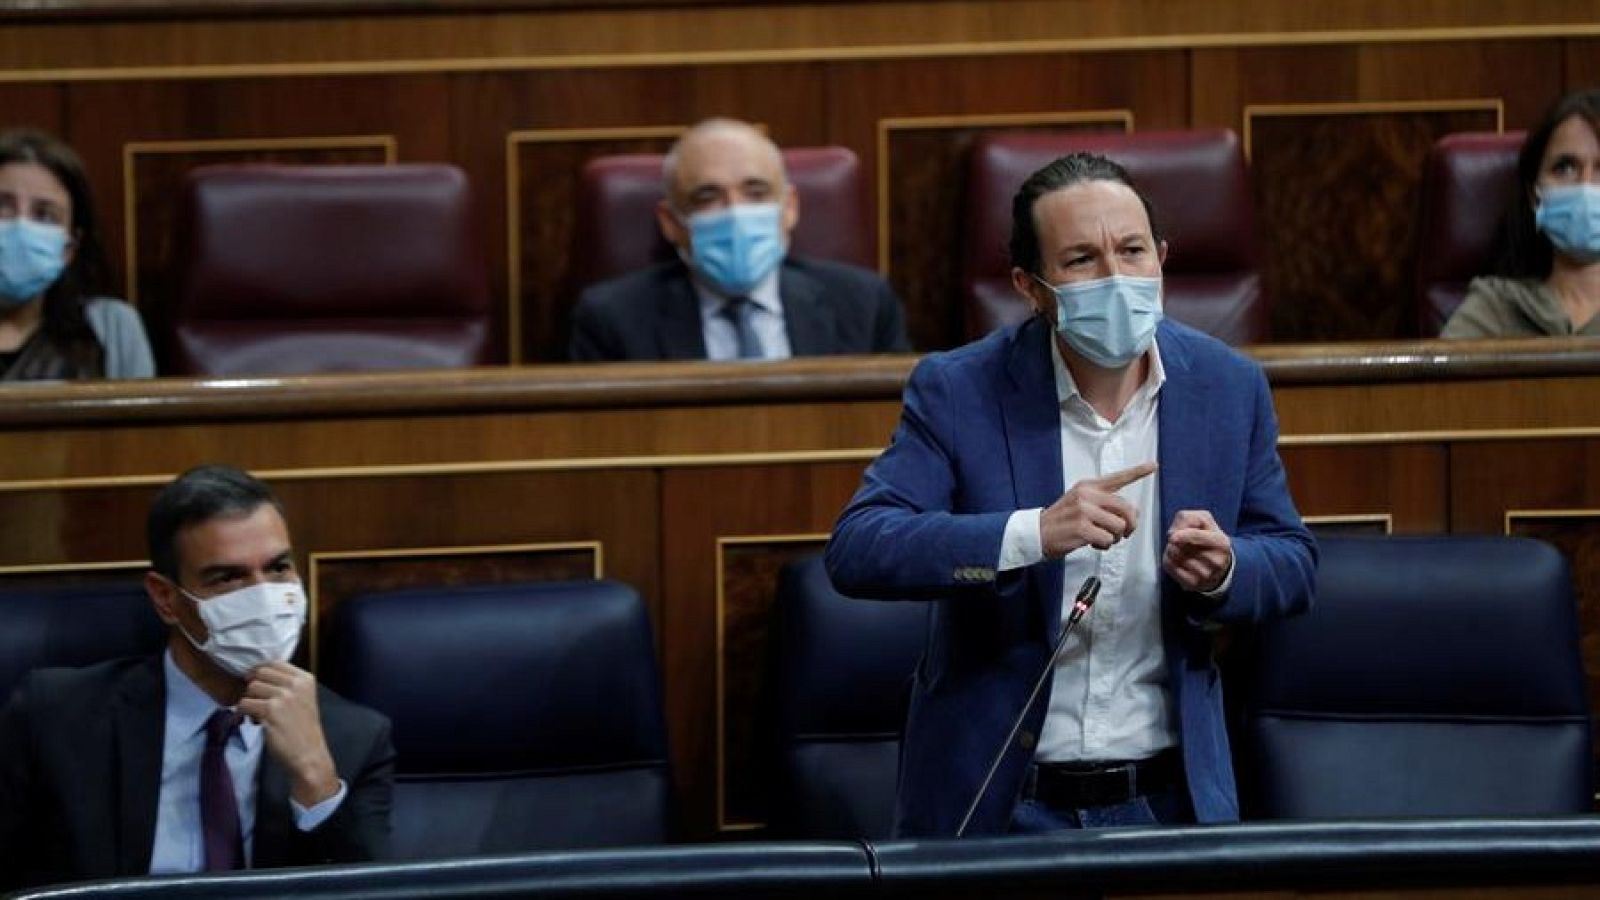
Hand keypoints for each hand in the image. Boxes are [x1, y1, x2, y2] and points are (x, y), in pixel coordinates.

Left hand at [239, 662, 338, 807]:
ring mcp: (283, 696)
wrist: (308, 754)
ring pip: (250, 689)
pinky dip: (244, 713)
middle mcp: (295, 684)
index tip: (257, 682)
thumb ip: (287, 684)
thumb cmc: (303, 729)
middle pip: (260, 673)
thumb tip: (257, 674)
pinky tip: (255, 721)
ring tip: (259, 714)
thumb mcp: (303, 699)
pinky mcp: (269, 710)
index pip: (275, 663)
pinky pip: (244, 704)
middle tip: (258, 701)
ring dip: (250, 701)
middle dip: (254, 687)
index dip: (261, 671)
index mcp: (305, 679)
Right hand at [1040, 462, 1157, 557]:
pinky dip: (1104, 545)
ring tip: (1102, 538)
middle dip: (1130, 525)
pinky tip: (1094, 544)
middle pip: (1126, 508)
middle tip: (1125, 533)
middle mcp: (1087, 495)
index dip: (1137, 472)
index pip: (1117, 478)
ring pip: (1119, 526)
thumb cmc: (1062, 521)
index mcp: (1088, 486)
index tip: (1153, 465)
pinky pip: (1108, 539)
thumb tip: (1130, 514)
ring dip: (1115, 537)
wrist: (1037, 533)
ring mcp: (1084, 511)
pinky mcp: (1081, 528)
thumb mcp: (1079, 503)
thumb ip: (1103, 504)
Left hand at [1163, 509, 1232, 593]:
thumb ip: (1189, 518)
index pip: (1196, 537)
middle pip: (1182, 548)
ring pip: (1174, 557)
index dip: (1182, 535)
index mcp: (1221, 543)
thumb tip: (1174, 533)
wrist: (1218, 564)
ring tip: (1179, 549)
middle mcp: (1216, 561)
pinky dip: (1168, 560)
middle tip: (1179, 540)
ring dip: (1170, 550)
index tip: (1172, 536)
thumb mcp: (1204, 521)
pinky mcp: (1193, 584)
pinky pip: (1170, 568)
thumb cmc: (1208, 538)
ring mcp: (1205, 575)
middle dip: (1174, 541)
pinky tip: (1175, 559)